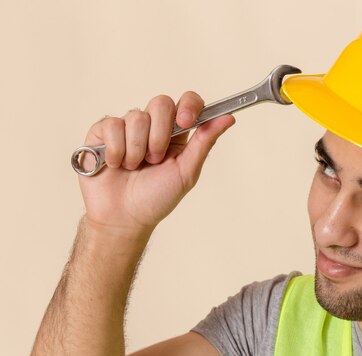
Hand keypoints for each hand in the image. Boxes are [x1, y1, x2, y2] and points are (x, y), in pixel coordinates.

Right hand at [78, 92, 234, 236]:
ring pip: (136, 116)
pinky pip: (112, 125)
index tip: (186, 122)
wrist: (123, 218)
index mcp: (177, 134)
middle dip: (160, 135)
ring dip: (137, 149)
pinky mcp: (102, 132)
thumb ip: (205, 142)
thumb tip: (229, 118)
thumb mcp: (187, 172)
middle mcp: (153, 126)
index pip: (188, 101)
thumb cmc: (157, 198)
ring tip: (134, 167)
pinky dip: (116, 150)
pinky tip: (115, 164)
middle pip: (161, 103)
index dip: (188, 106)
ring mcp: (127, 127)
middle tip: (155, 159)